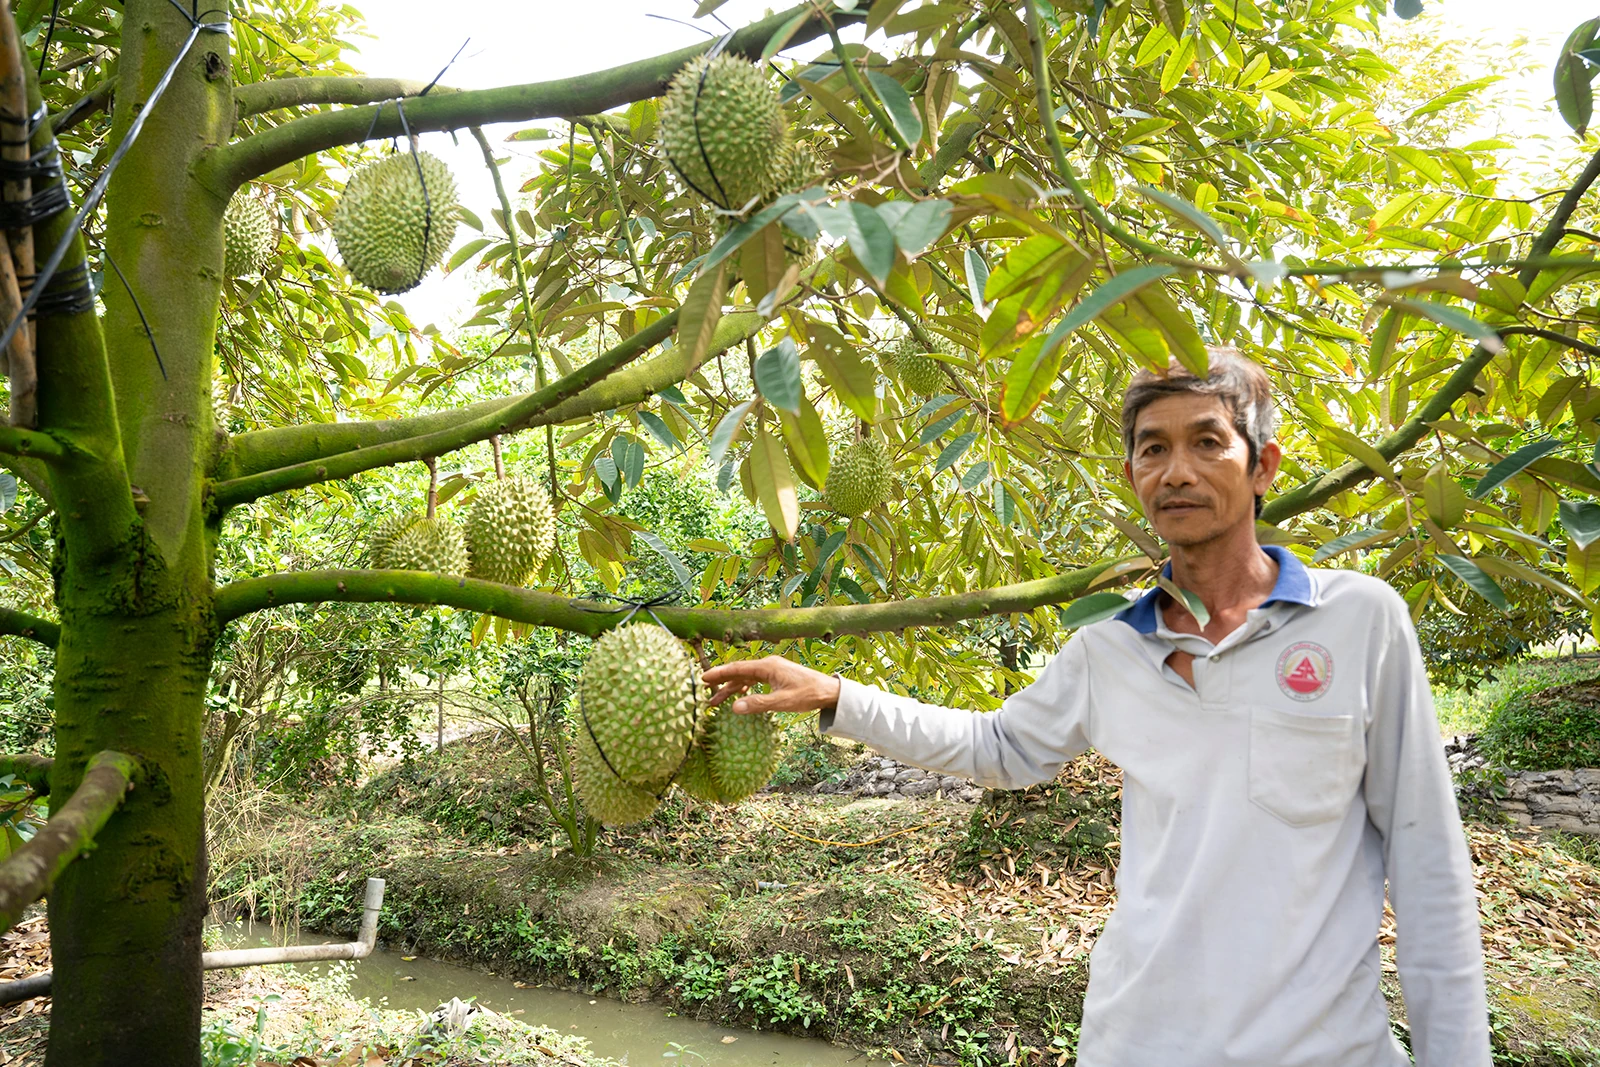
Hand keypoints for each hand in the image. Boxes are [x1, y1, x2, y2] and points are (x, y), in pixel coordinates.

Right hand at [701, 656, 841, 714]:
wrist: (829, 691)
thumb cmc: (808, 695)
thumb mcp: (782, 702)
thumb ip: (757, 704)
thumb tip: (733, 707)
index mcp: (767, 666)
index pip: (737, 668)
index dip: (719, 674)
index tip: (703, 678)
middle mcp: (768, 665)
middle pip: (739, 672)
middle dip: (721, 682)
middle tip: (703, 690)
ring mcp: (773, 670)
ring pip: (746, 678)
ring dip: (731, 688)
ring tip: (716, 701)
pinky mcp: (777, 677)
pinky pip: (755, 681)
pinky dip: (744, 688)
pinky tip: (739, 697)